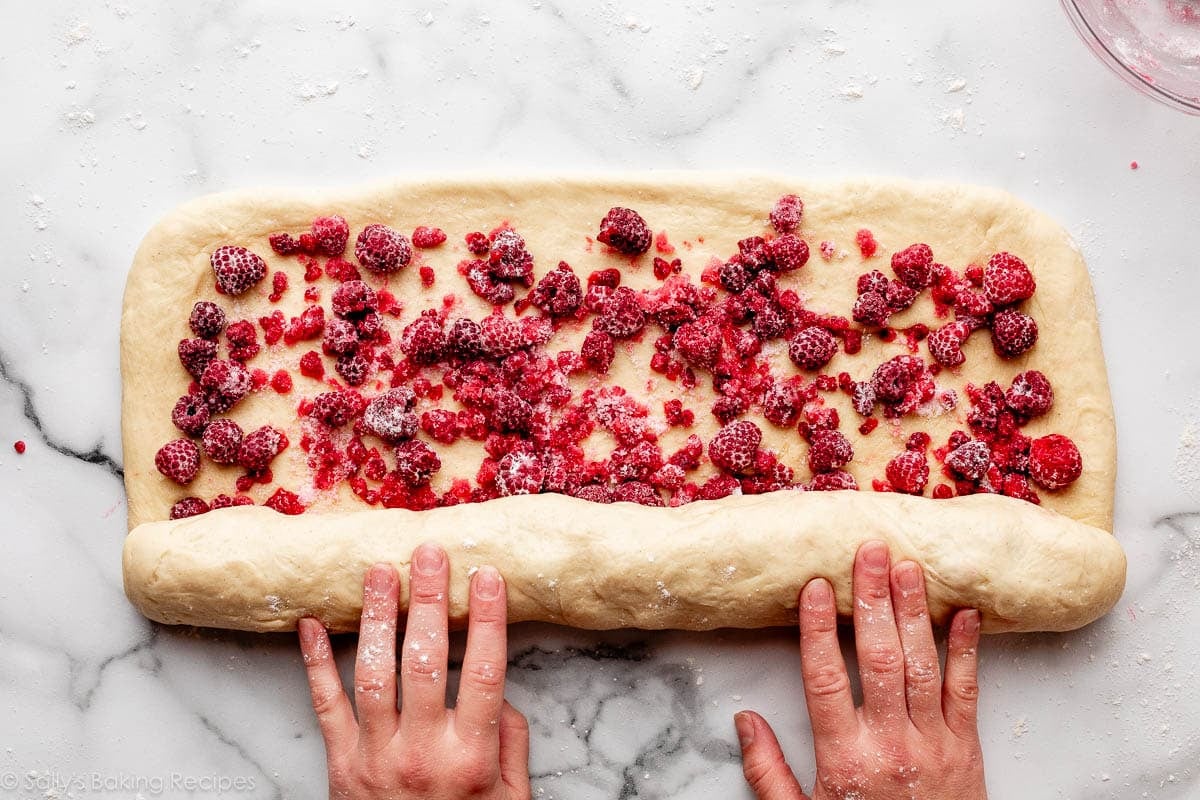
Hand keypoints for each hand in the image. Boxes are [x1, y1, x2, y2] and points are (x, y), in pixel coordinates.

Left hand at [298, 543, 530, 799]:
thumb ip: (511, 746)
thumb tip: (502, 696)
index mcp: (471, 758)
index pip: (485, 671)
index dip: (487, 618)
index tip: (487, 574)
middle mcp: (422, 751)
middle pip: (426, 660)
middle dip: (428, 600)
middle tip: (429, 552)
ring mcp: (375, 756)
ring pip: (373, 672)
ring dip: (375, 616)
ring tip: (378, 571)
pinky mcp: (340, 766)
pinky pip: (324, 705)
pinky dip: (314, 662)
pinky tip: (309, 623)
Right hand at [735, 540, 986, 799]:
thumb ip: (768, 772)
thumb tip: (743, 720)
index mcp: (845, 758)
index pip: (826, 680)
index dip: (818, 630)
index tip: (815, 587)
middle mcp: (890, 743)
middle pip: (879, 659)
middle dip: (873, 600)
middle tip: (869, 552)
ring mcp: (934, 743)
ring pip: (923, 666)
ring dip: (915, 612)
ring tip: (909, 567)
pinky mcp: (967, 748)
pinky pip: (968, 691)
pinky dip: (970, 650)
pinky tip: (967, 613)